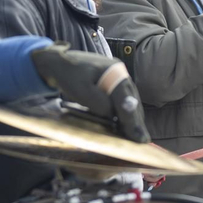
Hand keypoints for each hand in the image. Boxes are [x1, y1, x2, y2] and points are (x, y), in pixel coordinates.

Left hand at [30, 44, 149, 142]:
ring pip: (130, 99)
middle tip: (143, 139)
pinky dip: (126, 111)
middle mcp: (120, 72)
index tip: (137, 136)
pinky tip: (127, 124)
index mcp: (114, 71)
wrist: (59, 62)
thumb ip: (100, 103)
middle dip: (136, 121)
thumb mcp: (82, 91)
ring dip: (134, 117)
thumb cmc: (69, 76)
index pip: (125, 98)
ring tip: (138, 135)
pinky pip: (123, 98)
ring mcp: (118, 76)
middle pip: (132, 99)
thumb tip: (115, 116)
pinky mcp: (113, 81)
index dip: (131, 119)